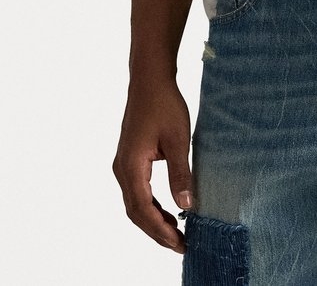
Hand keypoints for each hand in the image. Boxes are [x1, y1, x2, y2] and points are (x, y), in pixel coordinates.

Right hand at [112, 79, 193, 252]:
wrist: (150, 80)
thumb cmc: (164, 104)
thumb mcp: (178, 140)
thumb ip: (180, 174)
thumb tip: (186, 206)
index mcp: (131, 167)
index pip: (143, 210)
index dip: (160, 230)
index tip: (179, 243)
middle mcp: (122, 169)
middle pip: (136, 212)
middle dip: (157, 231)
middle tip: (181, 244)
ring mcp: (123, 165)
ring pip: (135, 203)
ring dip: (153, 220)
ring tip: (176, 232)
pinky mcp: (129, 160)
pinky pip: (137, 191)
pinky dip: (150, 206)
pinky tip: (167, 210)